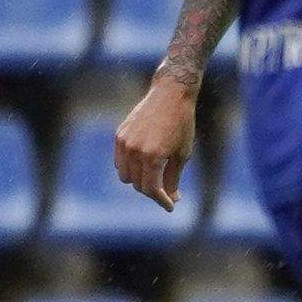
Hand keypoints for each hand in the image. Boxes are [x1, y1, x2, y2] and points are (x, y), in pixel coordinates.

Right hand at [112, 73, 199, 210]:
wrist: (170, 95)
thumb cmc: (181, 124)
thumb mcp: (182, 153)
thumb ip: (173, 178)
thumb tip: (171, 198)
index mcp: (153, 156)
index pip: (151, 189)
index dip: (161, 200)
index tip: (170, 206)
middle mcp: (135, 151)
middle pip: (137, 184)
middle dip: (152, 191)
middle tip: (166, 192)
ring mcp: (124, 142)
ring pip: (125, 176)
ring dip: (138, 181)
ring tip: (155, 178)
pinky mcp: (119, 135)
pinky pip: (120, 162)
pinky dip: (129, 168)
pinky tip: (143, 166)